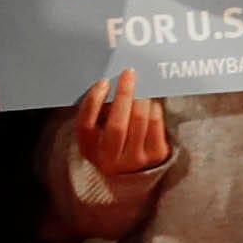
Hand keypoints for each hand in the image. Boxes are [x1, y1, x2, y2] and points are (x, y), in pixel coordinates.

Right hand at [70, 66, 171, 183]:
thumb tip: (114, 82)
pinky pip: (155, 123)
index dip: (94, 102)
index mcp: (89, 150)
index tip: (103, 82)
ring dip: (141, 98)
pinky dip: (153, 107)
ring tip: (141, 87)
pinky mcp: (155, 156)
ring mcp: (134, 160)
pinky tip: (150, 102)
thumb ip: (99, 109)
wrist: (131, 168)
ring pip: (140, 121)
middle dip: (124, 94)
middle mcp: (110, 160)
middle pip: (117, 125)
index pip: (86, 125)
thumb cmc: (110, 138)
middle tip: (128, 74)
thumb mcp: (96, 129)